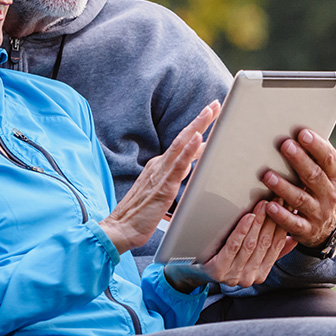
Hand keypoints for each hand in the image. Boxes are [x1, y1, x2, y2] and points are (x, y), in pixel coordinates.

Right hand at [100, 101, 218, 253]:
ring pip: (181, 145)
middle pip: (182, 138)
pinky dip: (188, 150)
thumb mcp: (161, 192)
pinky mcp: (163, 187)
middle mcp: (159, 166)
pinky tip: (198, 138)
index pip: (181, 144)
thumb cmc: (140, 215)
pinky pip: (178, 165)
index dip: (196, 128)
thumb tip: (190, 170)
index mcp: (159, 167)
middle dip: (200, 120)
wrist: (120, 230)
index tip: (210, 114)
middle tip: (215, 104)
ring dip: (197, 127)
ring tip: (209, 112)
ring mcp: (160, 174)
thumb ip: (174, 180)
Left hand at [164, 201, 291, 292]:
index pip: (276, 245)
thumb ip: (270, 250)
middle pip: (265, 242)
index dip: (283, 224)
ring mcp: (234, 275)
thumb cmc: (221, 256)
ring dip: (259, 221)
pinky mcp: (219, 270)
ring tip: (264, 203)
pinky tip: (247, 216)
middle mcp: (250, 277)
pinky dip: (242, 230)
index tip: (287, 206)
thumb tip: (292, 237)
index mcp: (260, 273)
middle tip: (277, 198)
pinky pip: (234, 246)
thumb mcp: (248, 255)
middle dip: (272, 218)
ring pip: (252, 243)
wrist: (189, 268)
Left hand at [262, 129, 335, 247]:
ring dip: (283, 187)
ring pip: (300, 199)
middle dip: (299, 160)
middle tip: (284, 145)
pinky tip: (268, 205)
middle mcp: (330, 195)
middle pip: (314, 176)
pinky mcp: (307, 230)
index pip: (329, 159)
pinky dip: (280, 215)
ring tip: (267, 175)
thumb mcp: (327, 174)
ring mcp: (319, 213)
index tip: (303, 133)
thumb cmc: (320, 189)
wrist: (328, 226)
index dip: (317, 146)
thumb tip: (299, 126)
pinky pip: (293, 223)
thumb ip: (316, 156)